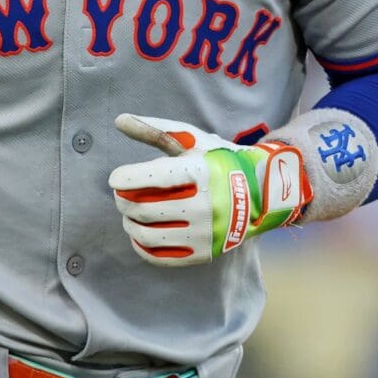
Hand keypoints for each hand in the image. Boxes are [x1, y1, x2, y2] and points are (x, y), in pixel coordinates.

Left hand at [106, 114, 307, 266]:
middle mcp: (205, 204)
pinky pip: (161, 257)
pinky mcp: (205, 253)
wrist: (262, 193)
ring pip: (147, 234)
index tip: (115, 178)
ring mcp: (206, 232)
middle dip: (123, 200)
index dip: (124, 178)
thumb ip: (155, 130)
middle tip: (121, 195)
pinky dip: (142, 246)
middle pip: (143, 208)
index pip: (151, 178)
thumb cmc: (219, 161)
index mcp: (201, 172)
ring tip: (129, 214)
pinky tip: (139, 234)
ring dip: (129, 223)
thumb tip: (118, 120)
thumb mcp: (192, 140)